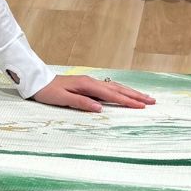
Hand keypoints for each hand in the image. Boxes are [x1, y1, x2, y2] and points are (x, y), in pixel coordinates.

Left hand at [28, 74, 156, 112]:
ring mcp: (91, 83)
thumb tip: (100, 108)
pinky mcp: (88, 85)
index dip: (128, 101)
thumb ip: (82, 103)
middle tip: (152, 101)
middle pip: (118, 89)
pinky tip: (125, 93)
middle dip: (135, 95)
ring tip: (145, 97)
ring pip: (115, 87)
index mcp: (88, 85)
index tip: (142, 106)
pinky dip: (121, 91)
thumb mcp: (62, 99)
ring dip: (130, 92)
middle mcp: (92, 82)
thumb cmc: (49, 92)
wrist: (38, 82)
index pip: (112, 94)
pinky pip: (109, 88)